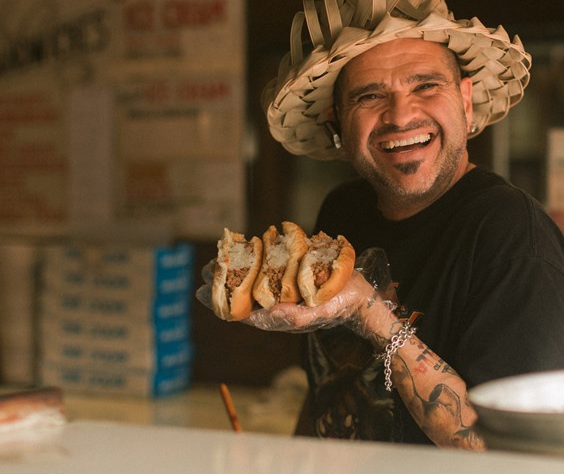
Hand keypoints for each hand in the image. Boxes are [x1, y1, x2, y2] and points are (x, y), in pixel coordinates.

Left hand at [196, 248, 398, 341]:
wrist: (360, 296)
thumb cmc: (339, 306)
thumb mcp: (319, 311)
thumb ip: (295, 316)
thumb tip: (269, 313)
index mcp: (279, 315)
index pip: (244, 310)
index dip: (223, 302)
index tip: (202, 291)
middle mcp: (278, 302)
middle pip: (245, 292)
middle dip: (225, 282)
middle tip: (205, 268)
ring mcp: (286, 290)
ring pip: (255, 279)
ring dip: (238, 269)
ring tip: (220, 256)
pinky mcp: (294, 277)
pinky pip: (271, 269)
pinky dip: (259, 260)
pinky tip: (251, 247)